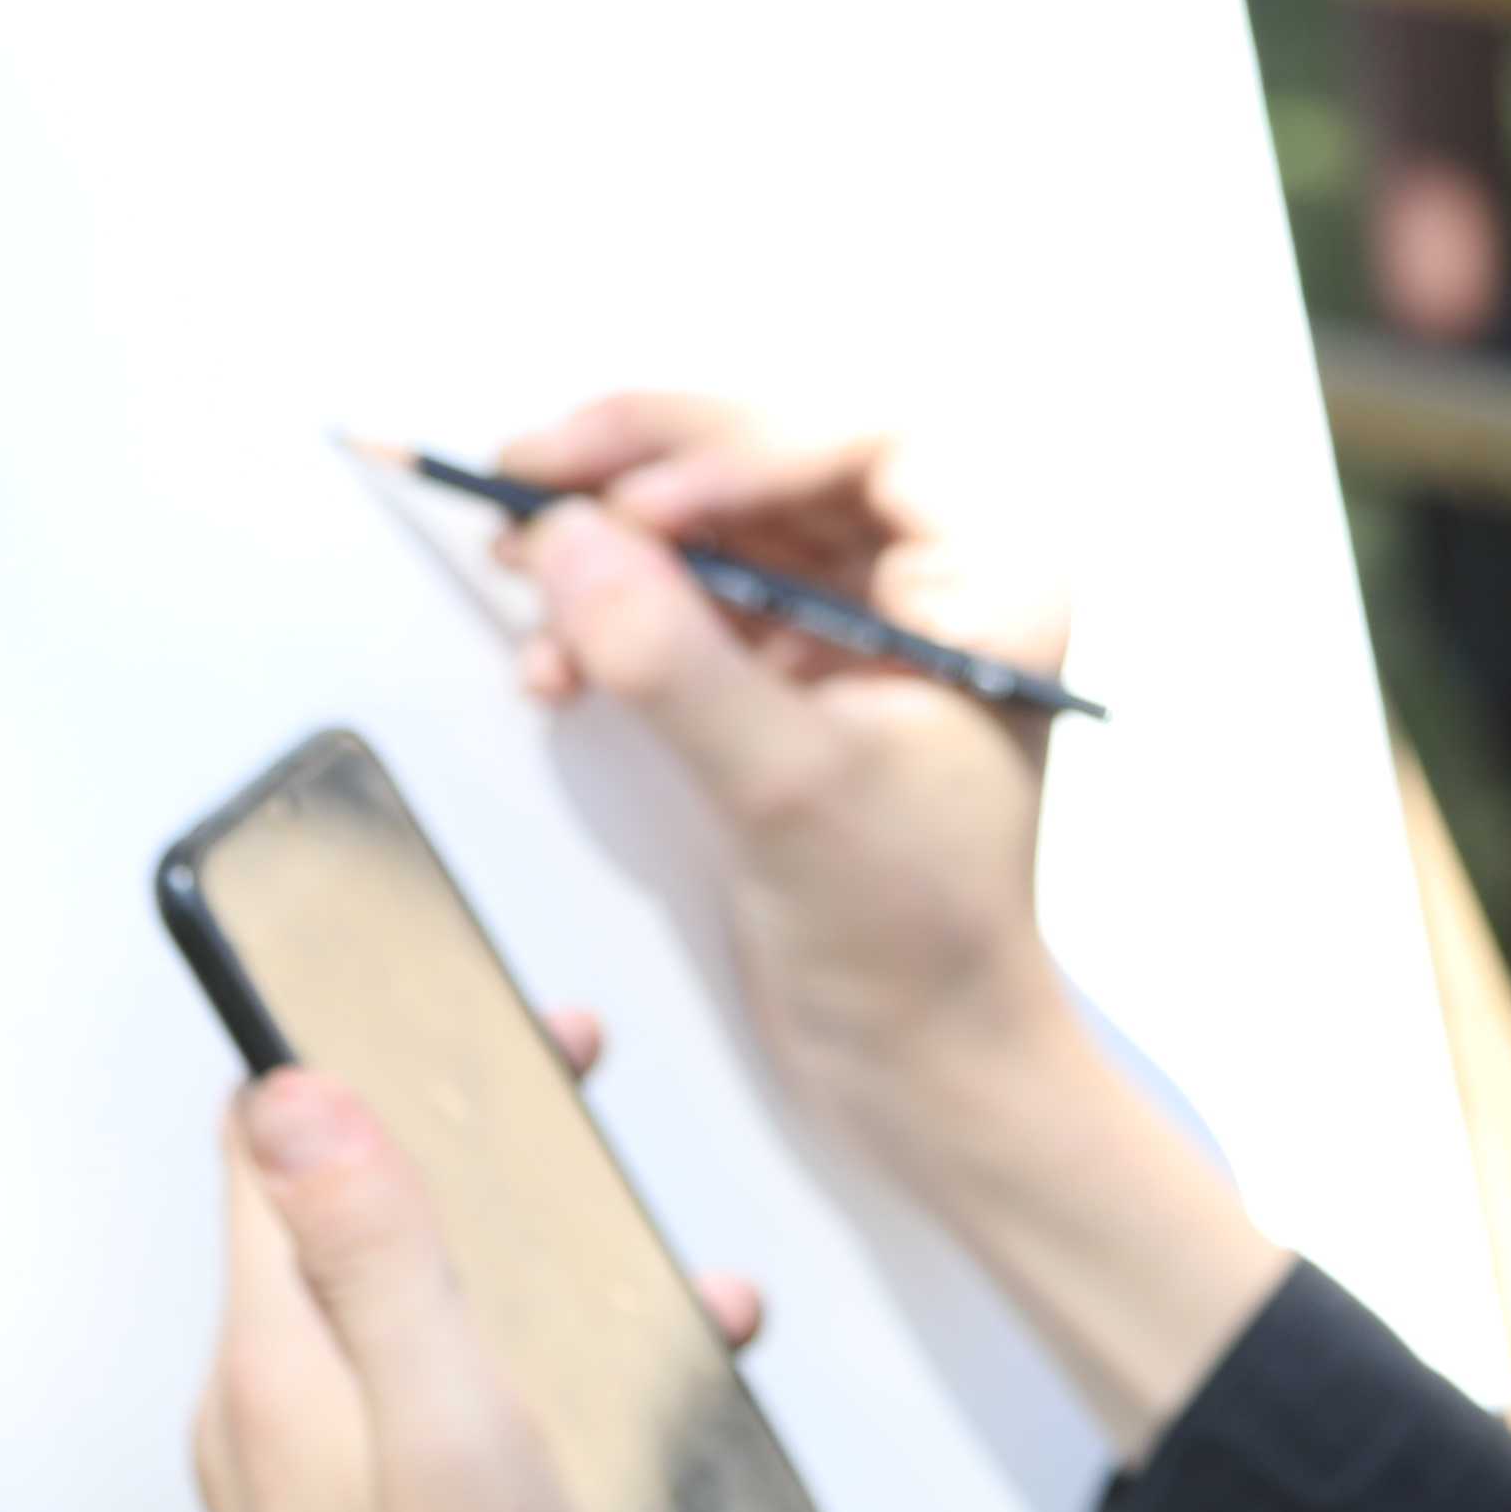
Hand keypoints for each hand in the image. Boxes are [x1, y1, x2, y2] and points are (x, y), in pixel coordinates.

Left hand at [190, 1071, 687, 1511]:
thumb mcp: (456, 1431)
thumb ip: (376, 1253)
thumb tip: (289, 1088)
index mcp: (271, 1382)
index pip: (264, 1160)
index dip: (347, 1057)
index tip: (440, 996)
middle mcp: (267, 1443)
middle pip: (342, 1238)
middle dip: (457, 1148)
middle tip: (570, 1088)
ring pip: (405, 1339)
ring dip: (516, 1277)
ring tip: (658, 1275)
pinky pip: (436, 1436)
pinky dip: (525, 1388)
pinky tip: (633, 1427)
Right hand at [486, 393, 1290, 1448]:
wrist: (923, 1067)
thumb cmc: (916, 941)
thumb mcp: (788, 792)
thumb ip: (677, 663)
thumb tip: (571, 544)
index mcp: (993, 583)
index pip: (866, 444)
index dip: (740, 448)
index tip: (637, 505)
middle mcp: (932, 583)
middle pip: (775, 462)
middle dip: (644, 468)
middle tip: (528, 469)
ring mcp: (856, 630)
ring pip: (720, 525)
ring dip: (613, 536)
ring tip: (517, 551)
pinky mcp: (790, 681)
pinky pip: (691, 601)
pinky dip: (616, 614)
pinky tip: (553, 657)